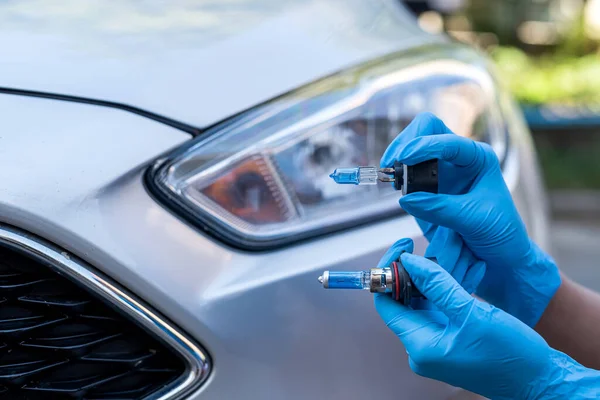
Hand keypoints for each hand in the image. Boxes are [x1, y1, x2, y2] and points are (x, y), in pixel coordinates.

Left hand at [375, 246, 599, 399]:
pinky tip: (465, 272)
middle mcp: (422, 346)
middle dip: (416, 272)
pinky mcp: (450, 340)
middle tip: (429, 249)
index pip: (386, 303)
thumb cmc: (511, 355)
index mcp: (420, 344)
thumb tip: (408, 262)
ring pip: (423, 302)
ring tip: (452, 258)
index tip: (403, 248)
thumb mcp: (472, 313)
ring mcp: (436, 344)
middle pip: (404, 301)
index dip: (390, 272)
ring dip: (435, 279)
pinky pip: (440, 309)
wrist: (541, 382)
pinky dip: (448, 290)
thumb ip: (437, 285)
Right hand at [381, 113, 560, 326]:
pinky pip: (406, 172)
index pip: (448, 141)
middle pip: (427, 129)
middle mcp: (458, 159)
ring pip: (412, 146)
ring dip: (398, 157)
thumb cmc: (500, 233)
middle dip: (407, 141)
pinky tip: (394, 185)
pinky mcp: (425, 188)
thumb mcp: (475, 219)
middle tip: (393, 161)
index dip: (425, 145)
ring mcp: (440, 172)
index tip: (405, 157)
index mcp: (478, 158)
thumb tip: (406, 199)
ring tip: (391, 176)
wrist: (499, 256)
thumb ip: (441, 208)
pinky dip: (396, 174)